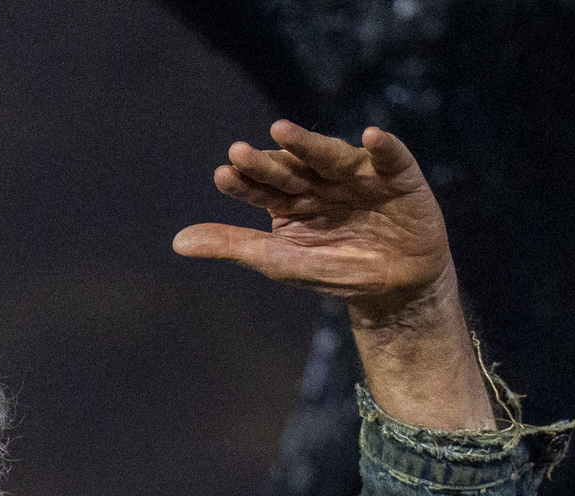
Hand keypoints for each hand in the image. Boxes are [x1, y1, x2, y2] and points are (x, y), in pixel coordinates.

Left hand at [177, 120, 495, 430]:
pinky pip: (391, 158)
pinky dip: (384, 147)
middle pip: (292, 168)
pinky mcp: (398, 176)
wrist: (393, 287)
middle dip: (268, 161)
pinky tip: (371, 135)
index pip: (262, 187)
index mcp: (291, 198)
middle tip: (239, 152)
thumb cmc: (335, 269)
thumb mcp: (280, 261)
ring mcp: (357, 174)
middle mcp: (321, 179)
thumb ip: (233, 245)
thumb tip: (176, 242)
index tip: (222, 175)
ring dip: (309, 144)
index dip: (244, 182)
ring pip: (331, 156)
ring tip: (281, 130)